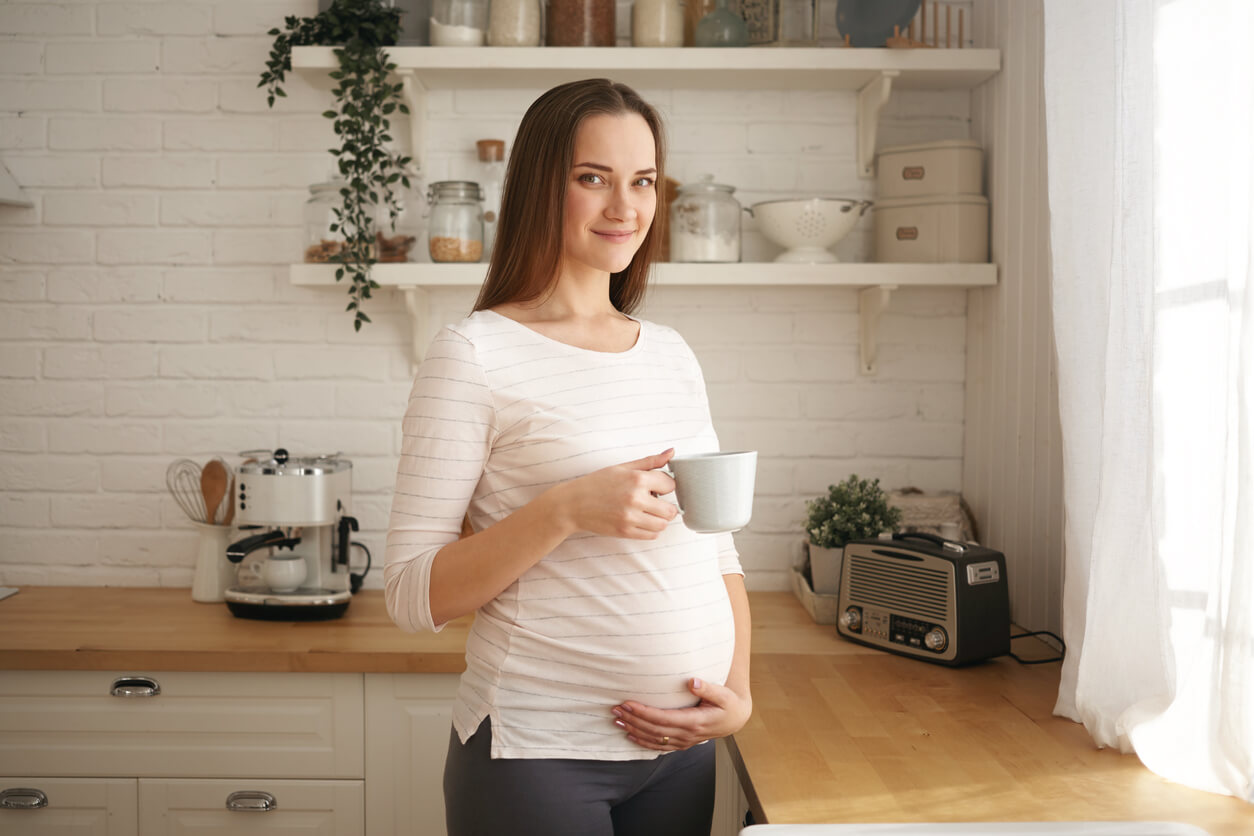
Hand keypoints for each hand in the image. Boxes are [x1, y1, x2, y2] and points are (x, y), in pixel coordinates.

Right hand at [559, 449, 677, 539]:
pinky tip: (641, 520)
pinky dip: (651, 529)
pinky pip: (652, 535)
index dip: (666, 485)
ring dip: (660, 519)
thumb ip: (650, 461)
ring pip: (663, 524)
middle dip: (666, 505)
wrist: (573, 504)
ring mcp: (630, 517)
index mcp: (637, 479)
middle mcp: (635, 498)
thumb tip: (672, 452)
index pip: (671, 485)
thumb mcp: (623, 467)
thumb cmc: (598, 483)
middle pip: (671, 509)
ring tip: (648, 512)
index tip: (657, 486)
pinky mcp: (625, 532)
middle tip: (655, 502)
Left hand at [611, 678, 751, 751]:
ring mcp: (683, 741)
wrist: (735, 720)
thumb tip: (692, 681)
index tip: (628, 703)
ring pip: (654, 739)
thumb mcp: (723, 694)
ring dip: (634, 731)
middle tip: (615, 710)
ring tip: (617, 721)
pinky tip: (630, 736)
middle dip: (633, 720)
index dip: (643, 712)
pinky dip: (643, 742)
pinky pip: (659, 746)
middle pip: (654, 730)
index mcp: (694, 722)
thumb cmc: (728, 704)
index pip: (663, 719)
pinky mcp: (681, 743)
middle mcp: (687, 735)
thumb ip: (707, 688)